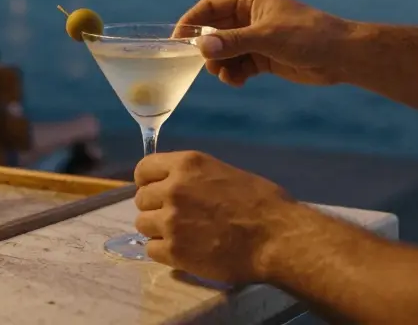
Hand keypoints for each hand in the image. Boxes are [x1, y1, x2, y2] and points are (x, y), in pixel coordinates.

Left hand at [133, 151, 302, 283]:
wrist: (276, 237)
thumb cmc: (262, 202)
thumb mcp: (224, 172)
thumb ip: (194, 177)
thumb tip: (176, 184)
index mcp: (186, 164)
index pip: (143, 169)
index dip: (147, 182)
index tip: (156, 191)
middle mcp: (173, 189)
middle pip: (141, 199)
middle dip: (155, 208)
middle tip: (175, 217)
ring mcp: (171, 221)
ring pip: (143, 225)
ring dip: (158, 231)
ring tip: (180, 236)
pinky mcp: (174, 251)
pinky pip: (152, 250)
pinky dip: (164, 252)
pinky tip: (183, 251)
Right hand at [176, 0, 355, 85]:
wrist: (340, 56)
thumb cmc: (307, 36)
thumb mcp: (266, 37)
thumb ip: (232, 42)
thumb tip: (200, 48)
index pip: (210, 6)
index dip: (191, 21)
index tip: (177, 41)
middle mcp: (250, 15)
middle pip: (215, 30)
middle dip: (208, 49)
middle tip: (208, 65)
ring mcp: (256, 37)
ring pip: (225, 50)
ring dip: (221, 64)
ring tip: (227, 76)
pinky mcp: (264, 56)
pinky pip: (238, 64)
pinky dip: (234, 74)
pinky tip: (238, 82)